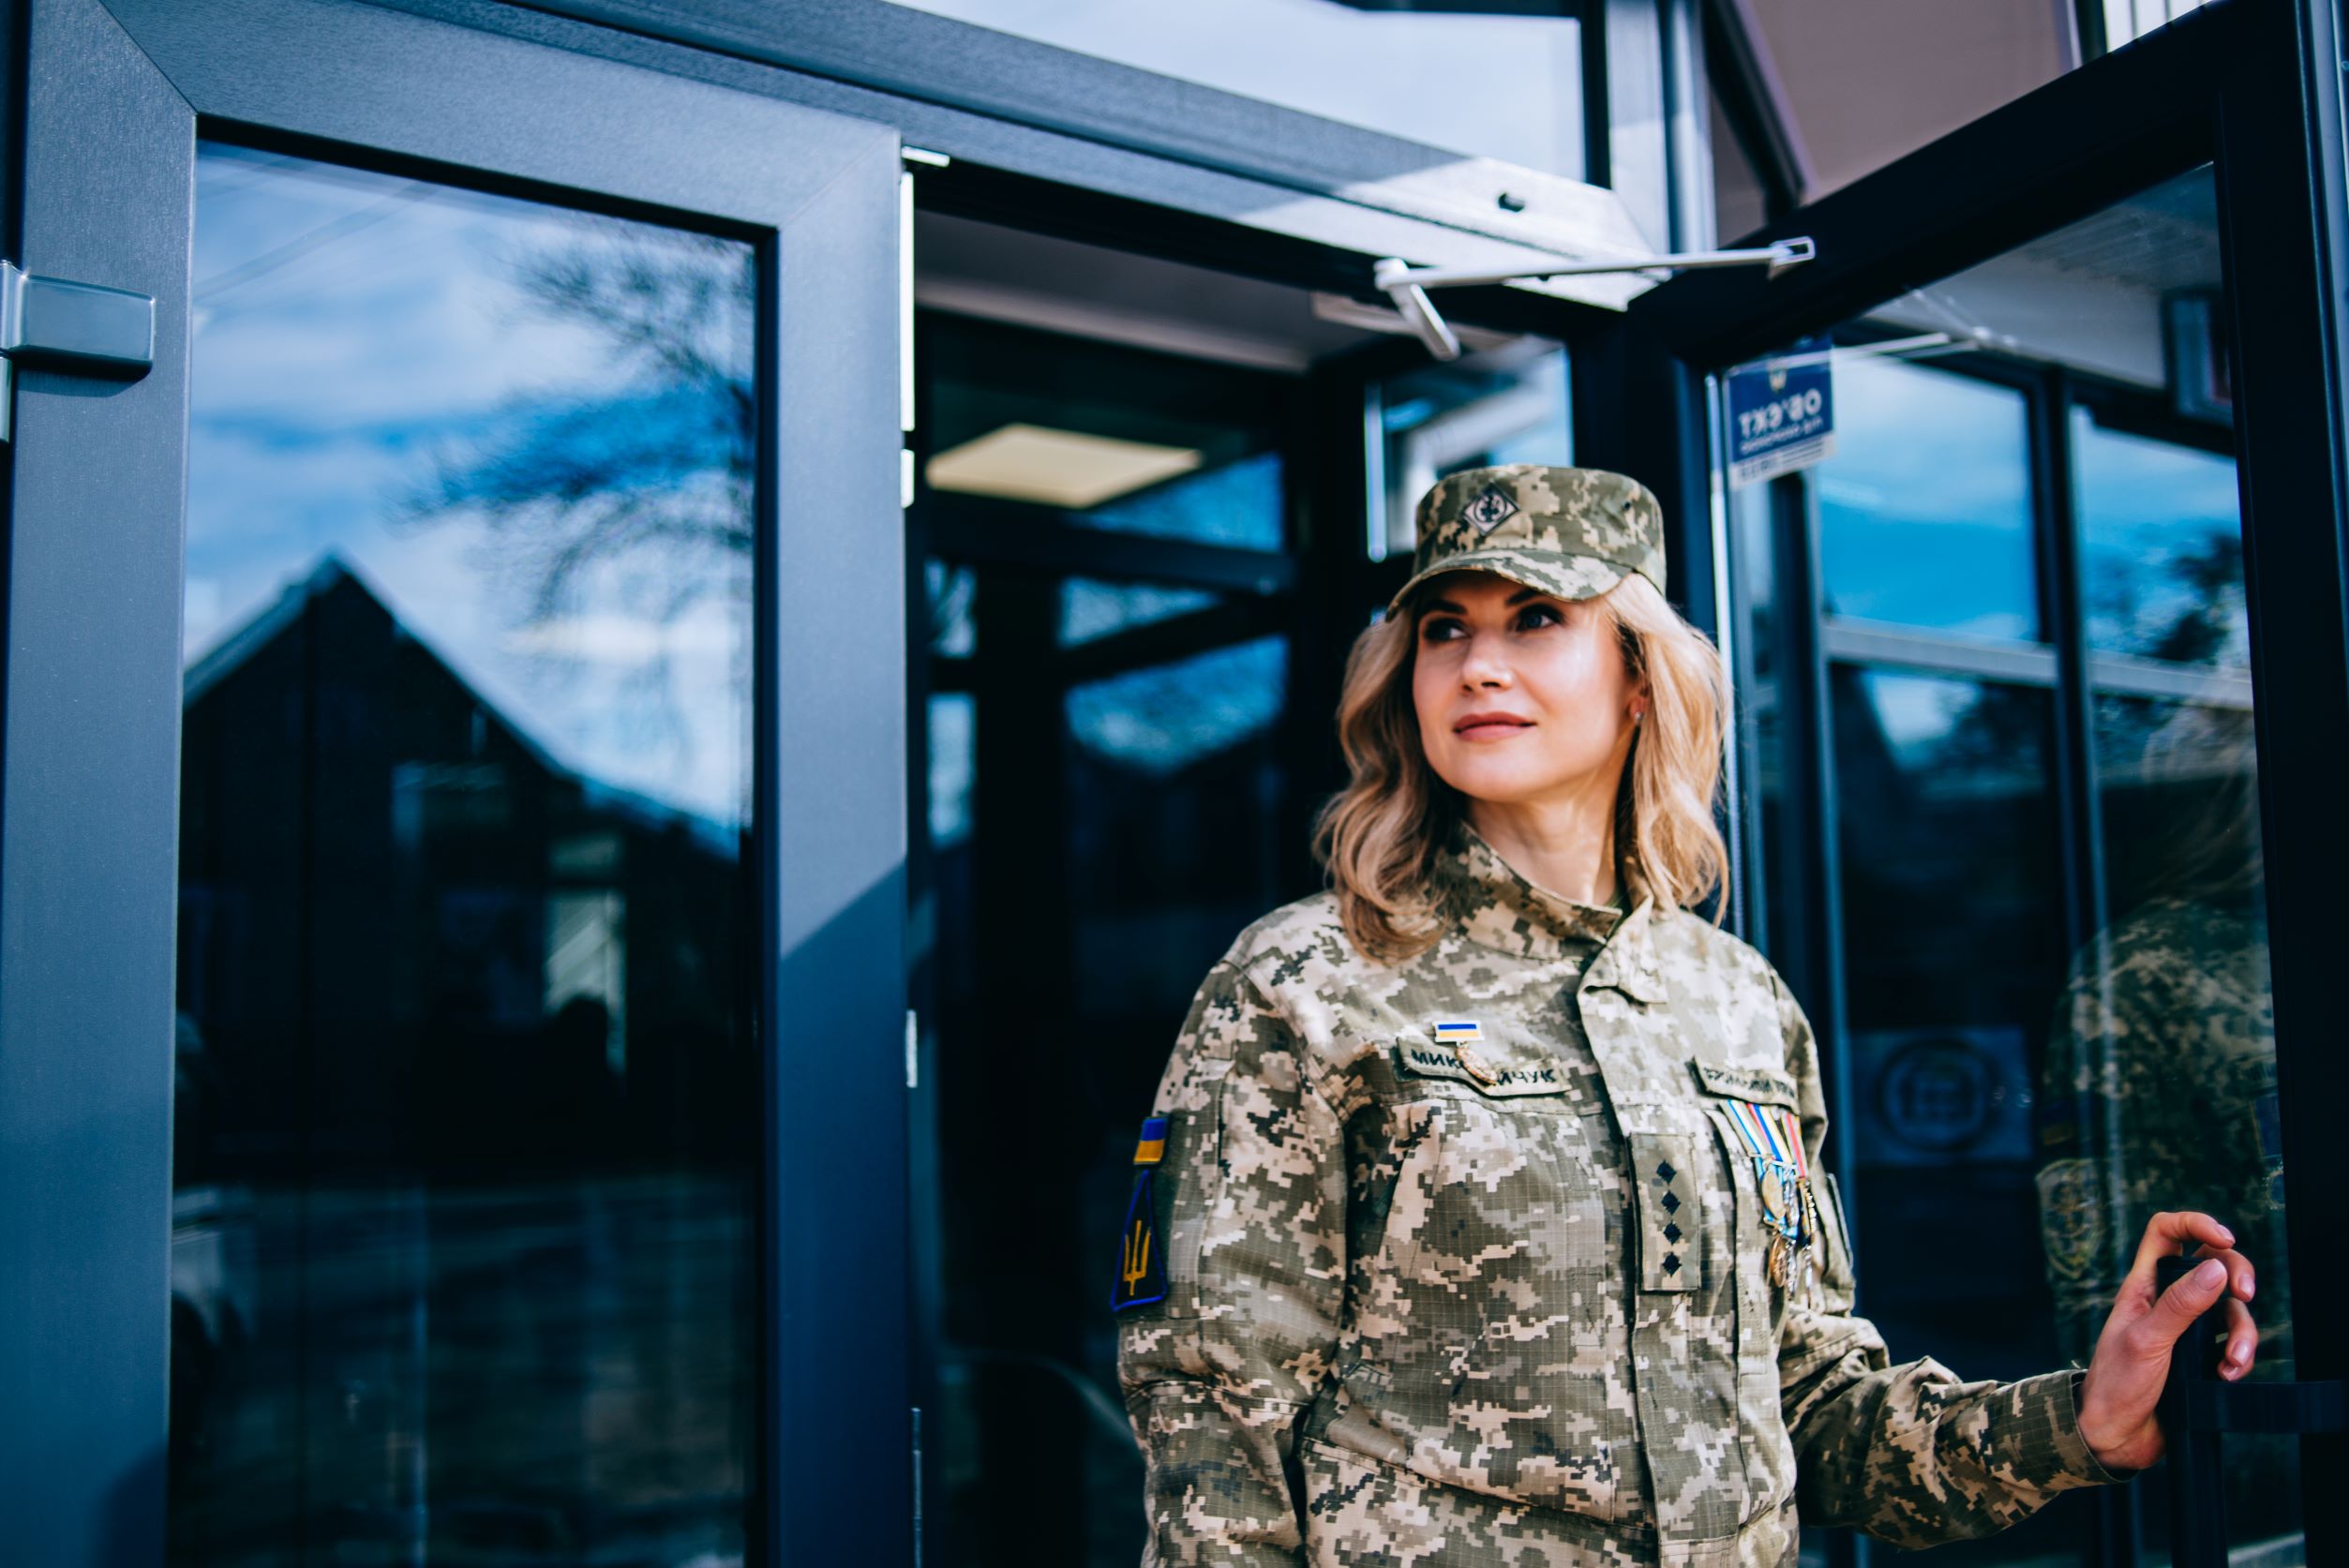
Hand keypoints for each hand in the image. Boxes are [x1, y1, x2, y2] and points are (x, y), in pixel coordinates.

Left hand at [2075, 1211, 2256, 1472]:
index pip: (2166, 1233)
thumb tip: (2217, 1267)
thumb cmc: (2117, 1383)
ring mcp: (2186, 1328)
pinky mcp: (2202, 1356)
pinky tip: (2228, 1375)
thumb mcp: (2147, 1340)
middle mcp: (2166, 1300)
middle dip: (2236, 1274)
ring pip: (2229, 1309)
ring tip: (2234, 1362)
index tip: (2224, 1237)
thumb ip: (2182, 1305)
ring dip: (2243, 1331)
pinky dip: (2239, 1358)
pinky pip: (2232, 1344)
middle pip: (2212, 1264)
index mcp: (2143, 1284)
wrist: (2116, 1436)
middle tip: (2245, 1294)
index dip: (2195, 1223)